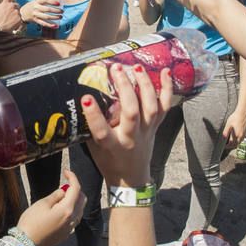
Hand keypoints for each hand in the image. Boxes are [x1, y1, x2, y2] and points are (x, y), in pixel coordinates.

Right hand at [0, 0, 22, 31]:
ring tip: (11, 21)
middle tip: (11, 14)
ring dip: (16, 16)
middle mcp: (11, 6)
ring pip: (18, 13)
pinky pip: (20, 20)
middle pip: (17, 5)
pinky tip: (13, 25)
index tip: (12, 1)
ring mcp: (16, 13)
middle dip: (14, 9)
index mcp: (4, 3)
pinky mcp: (19, 19)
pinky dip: (18, 22)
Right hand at [16, 170, 86, 245]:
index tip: (66, 171)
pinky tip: (61, 209)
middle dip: (76, 189)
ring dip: (74, 200)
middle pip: (82, 199)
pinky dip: (72, 211)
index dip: (72, 177)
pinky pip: (74, 219)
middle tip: (65, 184)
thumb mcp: (42, 203)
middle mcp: (72, 219)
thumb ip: (56, 195)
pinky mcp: (66, 235)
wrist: (25, 244)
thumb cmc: (31, 222)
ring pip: (80, 210)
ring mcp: (70, 229)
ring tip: (61, 196)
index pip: (76, 188)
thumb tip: (63, 191)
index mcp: (67, 210)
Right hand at [19, 0, 62, 27]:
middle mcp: (36, 8)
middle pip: (47, 9)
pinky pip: (43, 23)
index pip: (46, 1)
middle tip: (62, 11)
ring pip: (46, 17)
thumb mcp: (37, 0)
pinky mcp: (35, 20)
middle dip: (56, 10)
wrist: (23, 12)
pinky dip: (50, 25)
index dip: (53, 2)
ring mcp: (35, 15)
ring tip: (61, 17)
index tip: (59, 4)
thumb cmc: (33, 5)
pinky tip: (56, 26)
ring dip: (55, 17)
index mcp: (37, 1)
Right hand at [82, 63, 172, 186]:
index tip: (86, 98)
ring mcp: (146, 131)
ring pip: (150, 107)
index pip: (102, 131)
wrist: (131, 178)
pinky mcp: (156, 126)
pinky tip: (165, 71)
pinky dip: (166, 88)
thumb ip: (88, 127)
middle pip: (131, 113)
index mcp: (112, 145)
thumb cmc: (108, 160)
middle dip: (125, 89)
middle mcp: (131, 137)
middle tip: (116, 69)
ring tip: (136, 67)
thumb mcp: (93, 147)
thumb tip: (79, 98)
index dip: (94, 115)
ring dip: (144, 84)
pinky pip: (165, 106)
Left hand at [222, 108, 245, 147]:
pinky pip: (242, 139)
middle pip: (236, 144)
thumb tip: (224, 137)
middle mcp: (241, 136)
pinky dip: (238, 140)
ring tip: (231, 143)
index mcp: (236, 135)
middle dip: (231, 146)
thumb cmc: (234, 118)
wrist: (242, 113)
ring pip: (239, 142)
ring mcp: (244, 134)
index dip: (228, 146)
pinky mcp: (245, 132)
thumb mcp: (228, 124)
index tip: (224, 146)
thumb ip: (226, 131)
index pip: (232, 144)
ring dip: (235, 143)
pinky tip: (236, 138)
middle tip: (227, 146)